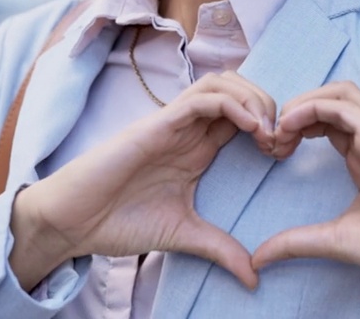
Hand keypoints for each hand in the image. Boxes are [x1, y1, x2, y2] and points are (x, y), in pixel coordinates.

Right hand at [9, 70, 275, 290]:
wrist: (74, 222)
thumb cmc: (119, 222)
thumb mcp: (183, 236)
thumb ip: (220, 249)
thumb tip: (255, 277)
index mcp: (197, 148)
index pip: (244, 115)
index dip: (272, 126)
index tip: (285, 155)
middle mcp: (188, 129)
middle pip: (239, 90)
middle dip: (270, 106)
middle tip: (282, 141)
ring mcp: (173, 122)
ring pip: (223, 83)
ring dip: (254, 99)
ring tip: (268, 133)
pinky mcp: (158, 123)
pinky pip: (202, 98)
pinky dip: (233, 104)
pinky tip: (251, 128)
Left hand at [252, 82, 359, 313]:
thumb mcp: (333, 240)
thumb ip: (297, 242)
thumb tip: (259, 256)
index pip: (325, 121)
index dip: (294, 127)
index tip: (272, 151)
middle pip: (330, 99)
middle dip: (294, 109)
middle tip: (272, 138)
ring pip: (339, 93)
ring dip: (303, 102)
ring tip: (280, 128)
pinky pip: (345, 106)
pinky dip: (313, 107)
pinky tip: (290, 126)